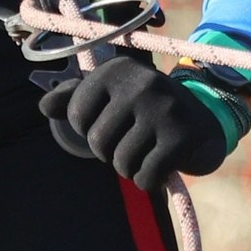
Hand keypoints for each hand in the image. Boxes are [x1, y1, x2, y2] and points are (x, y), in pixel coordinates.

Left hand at [38, 50, 230, 188]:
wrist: (206, 121)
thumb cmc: (146, 110)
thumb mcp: (112, 96)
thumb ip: (74, 98)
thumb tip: (44, 106)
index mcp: (117, 70)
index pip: (76, 116)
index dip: (91, 129)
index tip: (115, 121)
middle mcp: (141, 83)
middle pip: (97, 142)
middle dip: (112, 151)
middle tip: (135, 139)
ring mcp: (163, 109)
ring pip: (120, 163)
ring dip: (131, 167)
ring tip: (149, 150)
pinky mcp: (181, 138)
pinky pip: (144, 177)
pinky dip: (150, 180)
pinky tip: (163, 164)